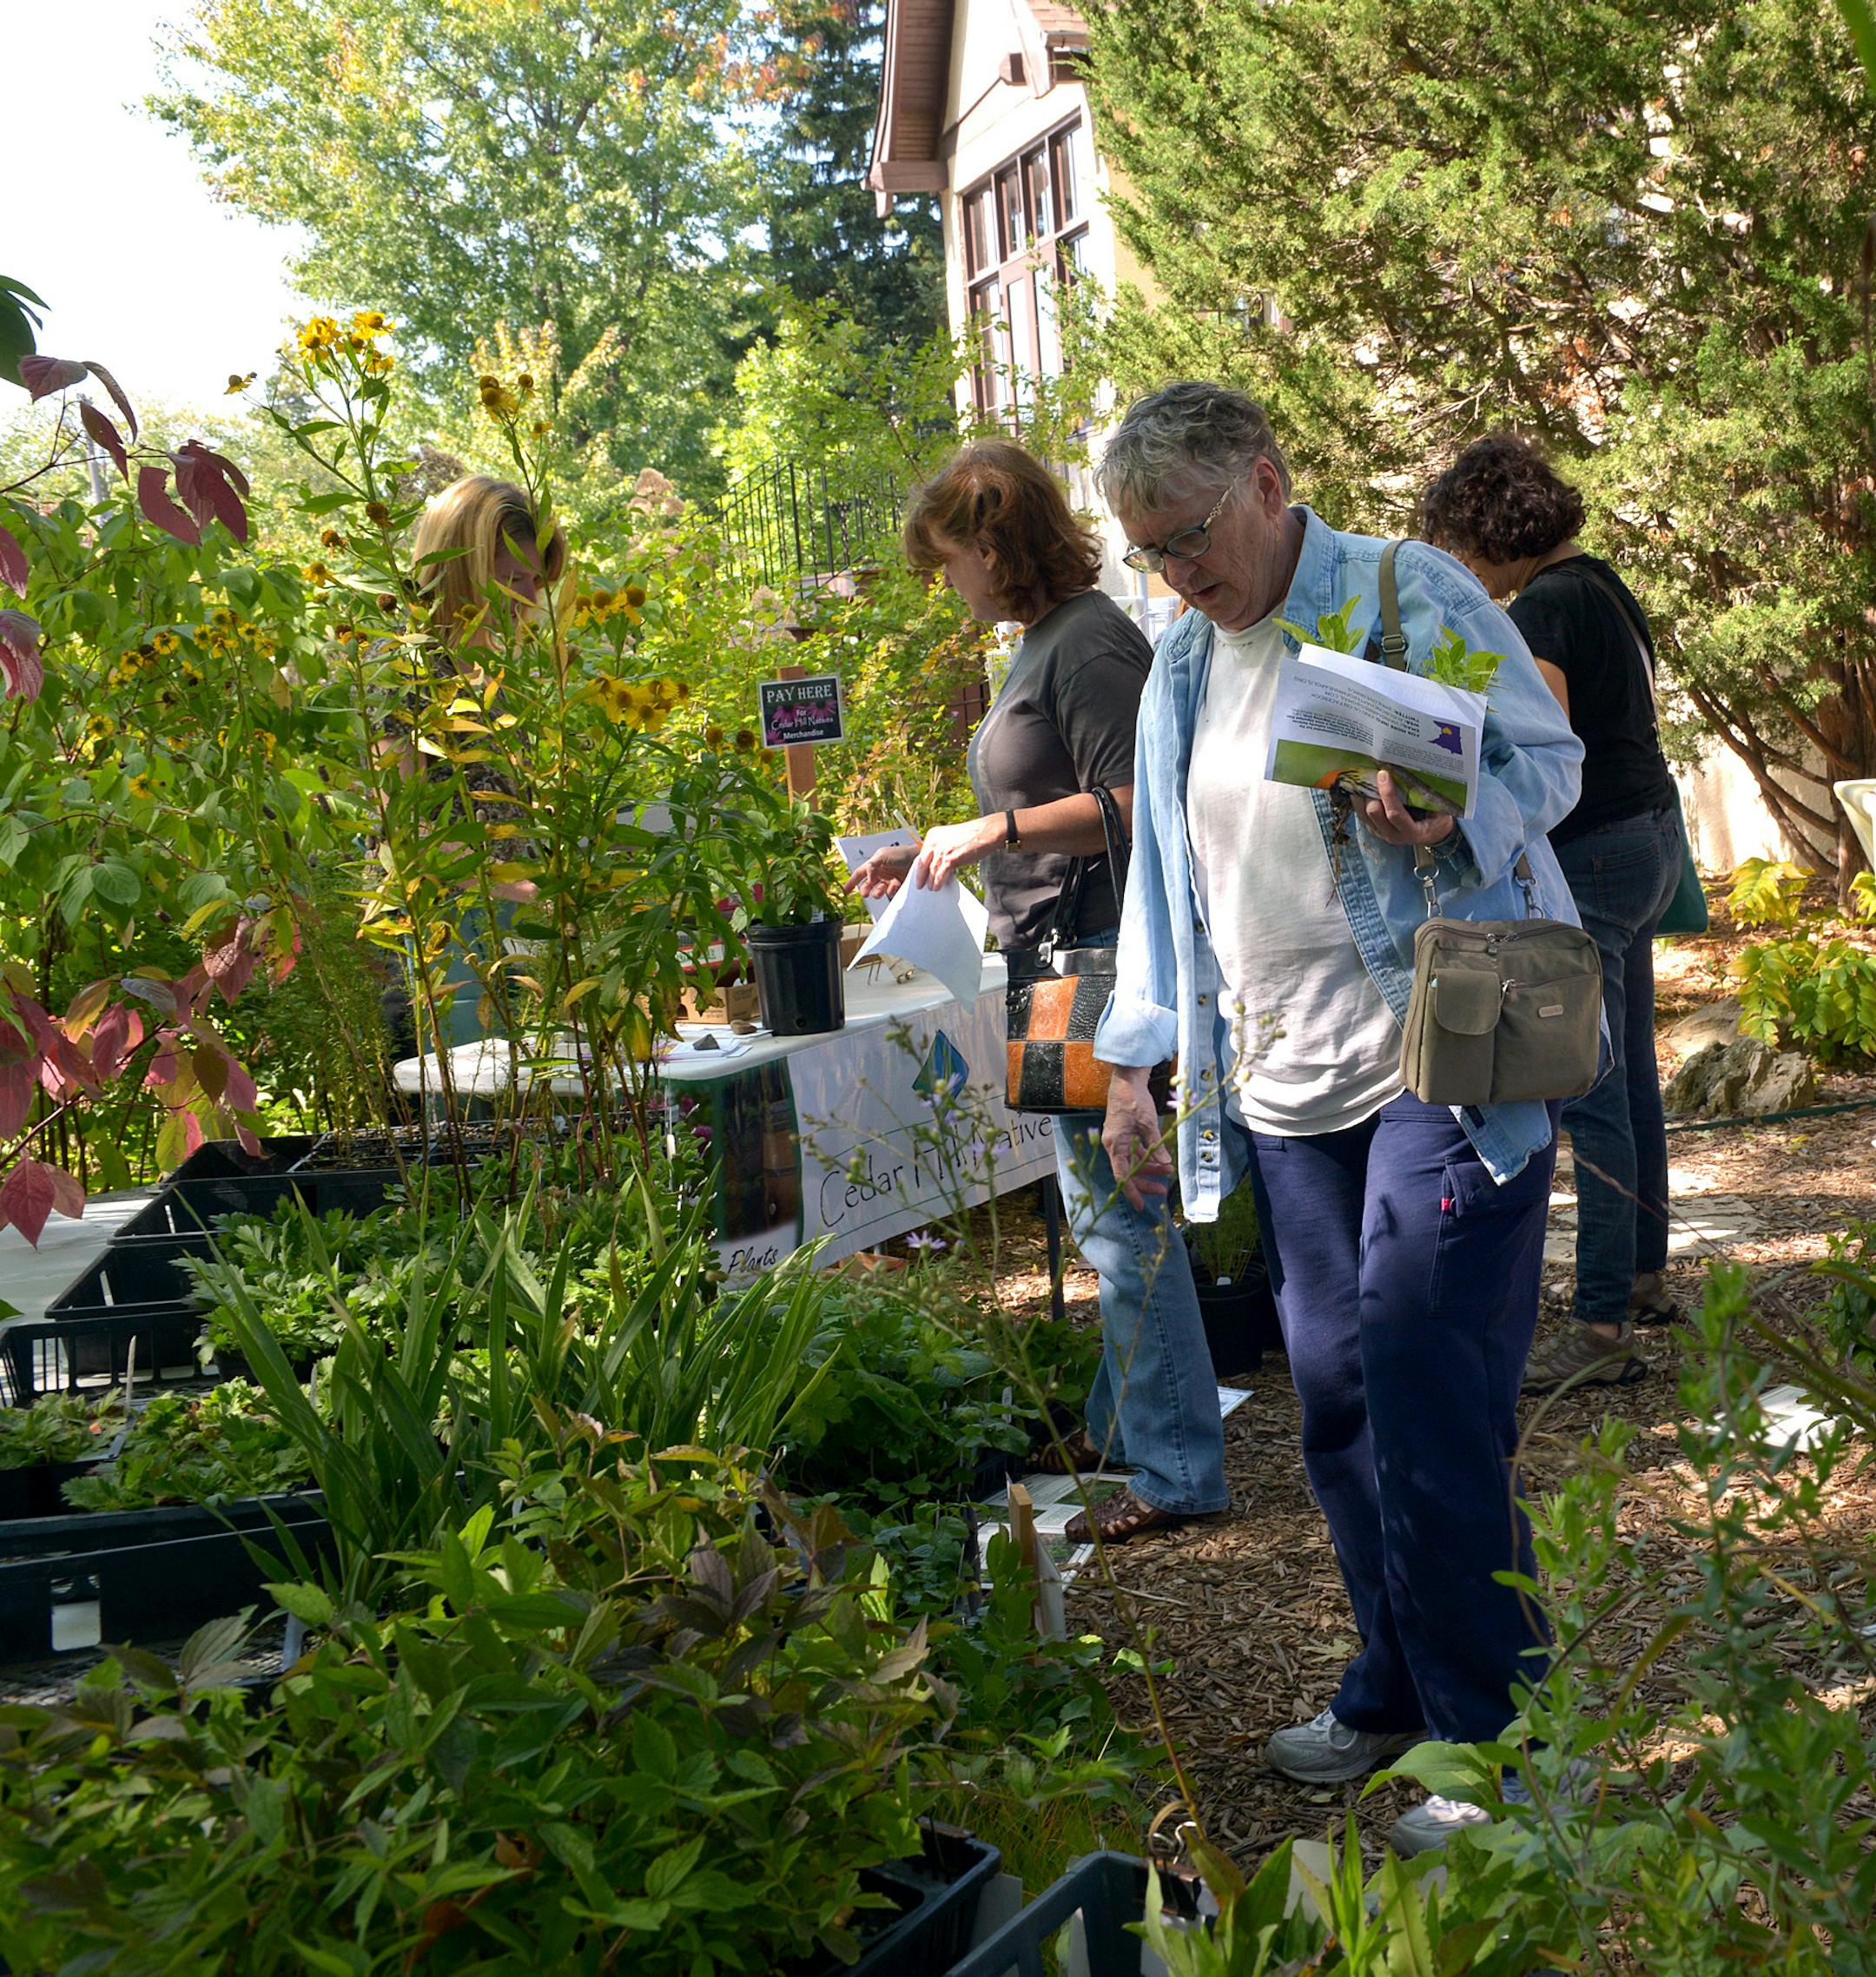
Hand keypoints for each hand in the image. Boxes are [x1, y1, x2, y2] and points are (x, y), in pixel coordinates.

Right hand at [845, 842, 918, 900]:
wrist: (918, 858)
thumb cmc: (901, 853)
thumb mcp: (883, 856)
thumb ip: (872, 866)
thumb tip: (867, 877)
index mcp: (874, 864)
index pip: (859, 873)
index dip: (851, 882)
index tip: (845, 891)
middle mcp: (880, 872)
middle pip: (868, 884)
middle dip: (865, 889)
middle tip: (865, 894)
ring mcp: (889, 879)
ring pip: (878, 890)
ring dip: (876, 893)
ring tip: (877, 894)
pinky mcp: (898, 885)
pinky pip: (891, 892)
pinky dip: (890, 892)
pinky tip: (892, 888)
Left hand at [912, 815, 1003, 890]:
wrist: (986, 832)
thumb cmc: (972, 835)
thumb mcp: (950, 838)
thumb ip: (941, 848)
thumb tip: (936, 863)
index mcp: (933, 835)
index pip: (922, 853)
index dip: (920, 866)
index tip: (918, 874)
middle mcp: (934, 841)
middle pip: (922, 863)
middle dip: (920, 876)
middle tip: (919, 884)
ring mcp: (941, 850)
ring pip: (931, 870)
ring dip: (930, 881)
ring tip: (931, 888)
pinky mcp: (950, 859)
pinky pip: (939, 875)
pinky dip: (937, 882)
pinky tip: (937, 887)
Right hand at [1102, 1069, 1171, 1209]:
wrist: (1127, 1080)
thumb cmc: (1134, 1099)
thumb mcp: (1148, 1123)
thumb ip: (1156, 1145)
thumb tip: (1166, 1164)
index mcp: (1115, 1144)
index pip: (1122, 1175)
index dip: (1132, 1191)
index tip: (1141, 1205)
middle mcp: (1113, 1145)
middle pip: (1128, 1171)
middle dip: (1145, 1181)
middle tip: (1163, 1188)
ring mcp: (1118, 1140)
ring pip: (1132, 1162)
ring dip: (1149, 1168)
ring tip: (1168, 1171)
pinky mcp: (1123, 1135)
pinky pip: (1133, 1153)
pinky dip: (1146, 1157)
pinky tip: (1159, 1160)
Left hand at [1356, 769, 1457, 849]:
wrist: (1432, 834)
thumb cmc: (1437, 818)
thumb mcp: (1440, 809)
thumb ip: (1428, 797)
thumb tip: (1416, 773)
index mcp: (1413, 832)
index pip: (1394, 814)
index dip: (1387, 793)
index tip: (1384, 774)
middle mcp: (1394, 835)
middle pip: (1373, 812)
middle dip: (1372, 791)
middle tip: (1373, 773)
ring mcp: (1381, 833)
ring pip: (1362, 813)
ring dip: (1363, 794)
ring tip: (1365, 776)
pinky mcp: (1373, 829)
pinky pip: (1360, 814)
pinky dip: (1360, 799)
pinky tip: (1362, 786)